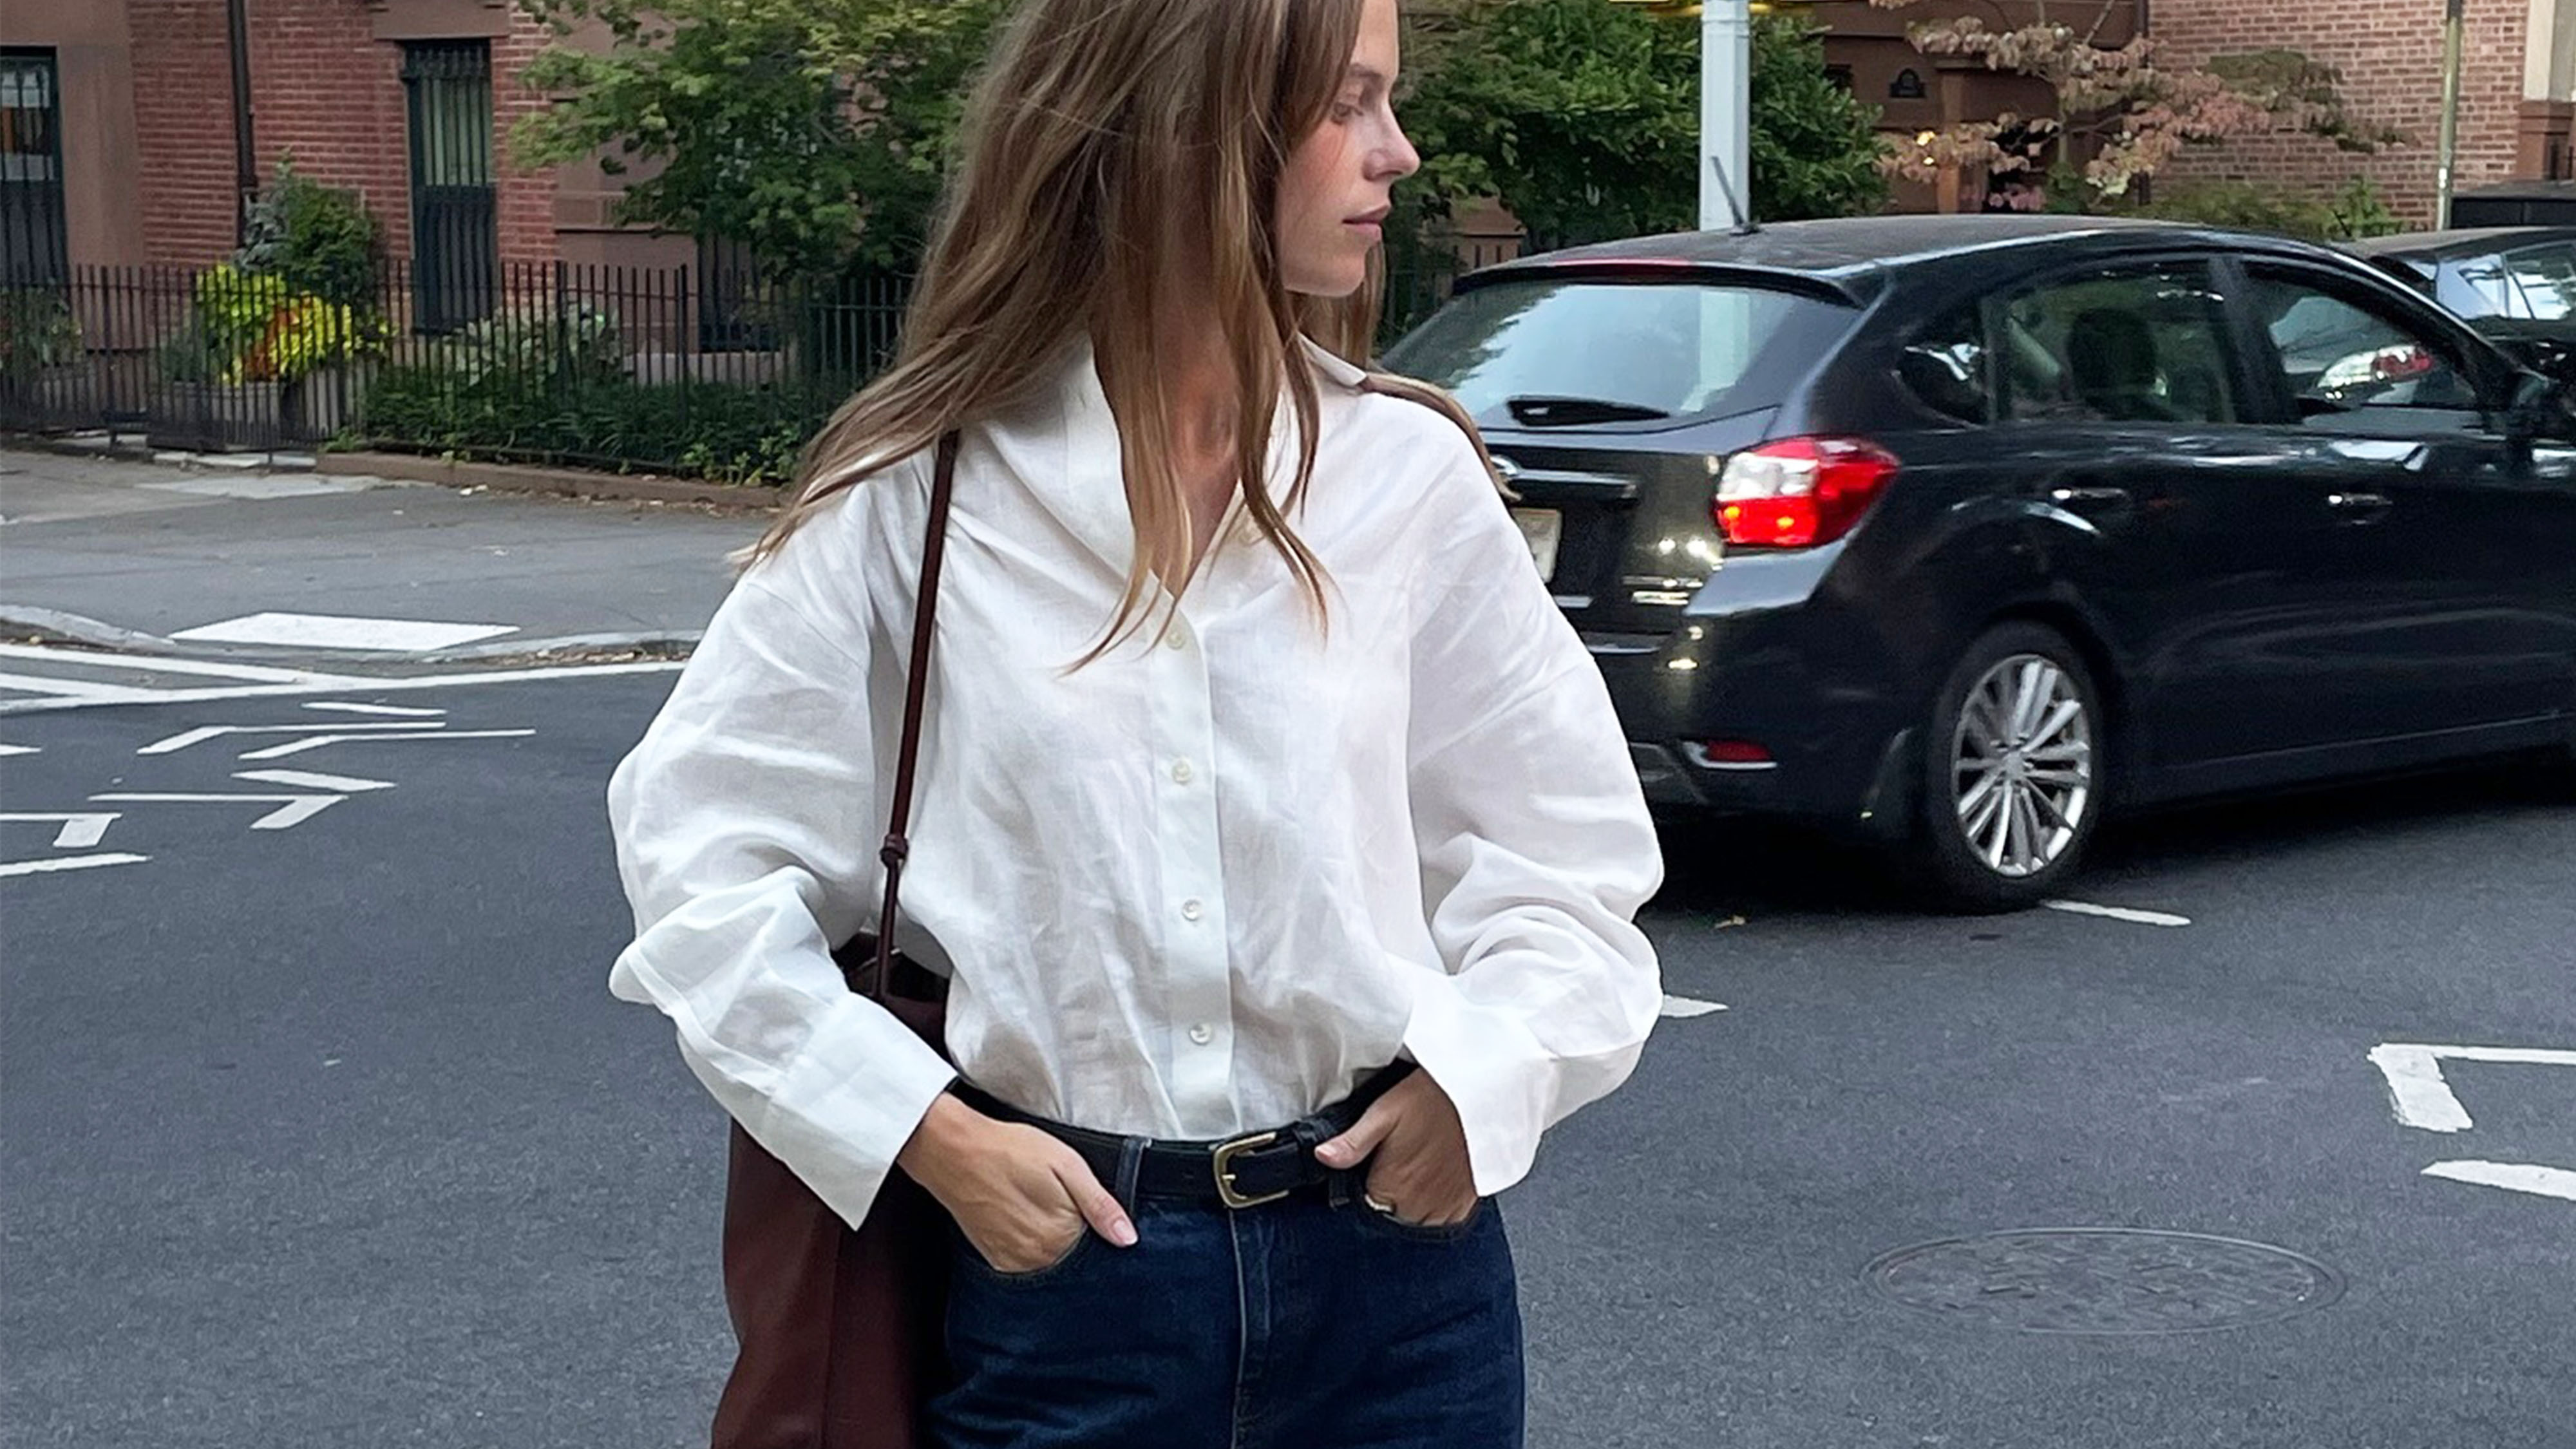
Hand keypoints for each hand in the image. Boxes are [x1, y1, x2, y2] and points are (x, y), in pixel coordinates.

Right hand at [896, 1094, 1136, 1271]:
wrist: (953, 1150)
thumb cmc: (1010, 1150)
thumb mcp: (1066, 1165)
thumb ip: (1099, 1204)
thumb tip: (1127, 1238)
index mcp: (1061, 1236)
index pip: (1099, 1245)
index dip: (1098, 1223)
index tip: (1085, 1203)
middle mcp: (1037, 1259)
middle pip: (1075, 1257)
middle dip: (1078, 1234)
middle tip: (1058, 1198)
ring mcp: (1013, 1262)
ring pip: (1051, 1261)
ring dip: (1053, 1241)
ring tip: (1038, 1204)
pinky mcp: (995, 1258)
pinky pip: (1026, 1262)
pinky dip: (1031, 1245)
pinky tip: (1023, 1217)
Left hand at [1313, 1071, 1477, 1226]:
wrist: (1480, 1093)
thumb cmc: (1431, 1098)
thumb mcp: (1383, 1112)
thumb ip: (1352, 1143)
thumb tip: (1321, 1157)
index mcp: (1391, 1187)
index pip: (1365, 1208)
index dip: (1365, 1189)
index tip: (1373, 1170)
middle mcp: (1418, 1205)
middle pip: (1390, 1218)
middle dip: (1388, 1198)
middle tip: (1397, 1165)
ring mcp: (1444, 1209)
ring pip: (1415, 1224)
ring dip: (1410, 1207)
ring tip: (1416, 1173)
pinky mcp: (1465, 1206)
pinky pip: (1443, 1222)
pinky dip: (1436, 1209)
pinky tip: (1435, 1183)